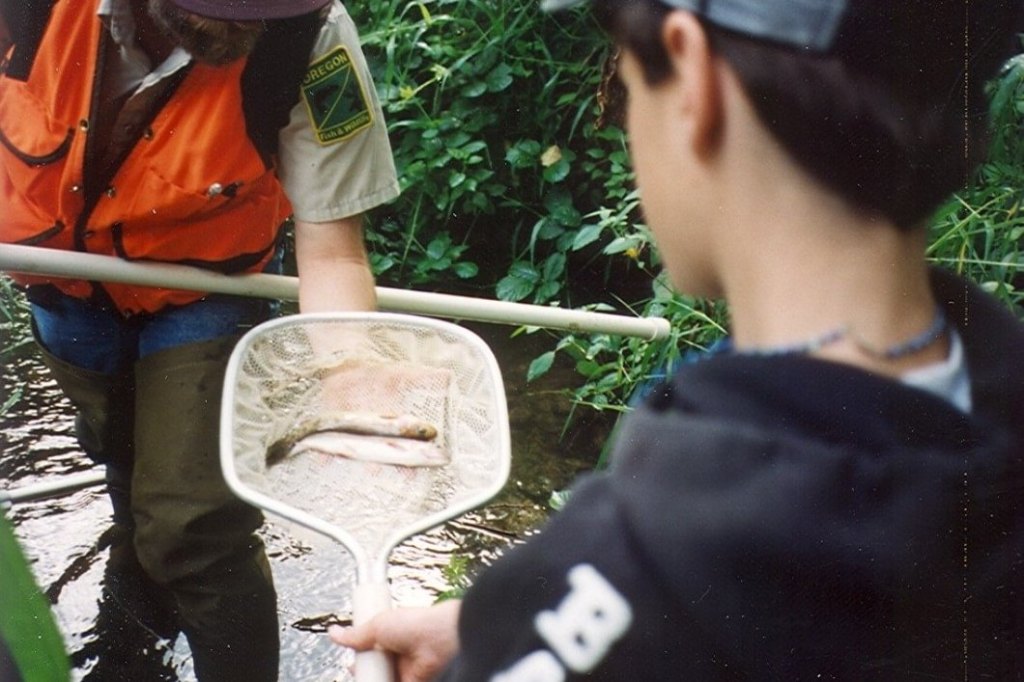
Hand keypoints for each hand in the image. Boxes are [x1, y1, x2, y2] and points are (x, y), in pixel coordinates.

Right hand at [329, 600, 461, 681]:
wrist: (439, 639)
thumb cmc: (413, 625)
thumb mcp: (377, 626)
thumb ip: (355, 635)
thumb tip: (333, 633)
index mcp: (393, 639)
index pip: (372, 653)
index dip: (361, 660)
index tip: (352, 665)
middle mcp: (399, 657)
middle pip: (375, 670)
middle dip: (364, 674)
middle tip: (356, 674)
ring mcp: (405, 672)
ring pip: (383, 679)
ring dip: (372, 679)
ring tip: (363, 679)